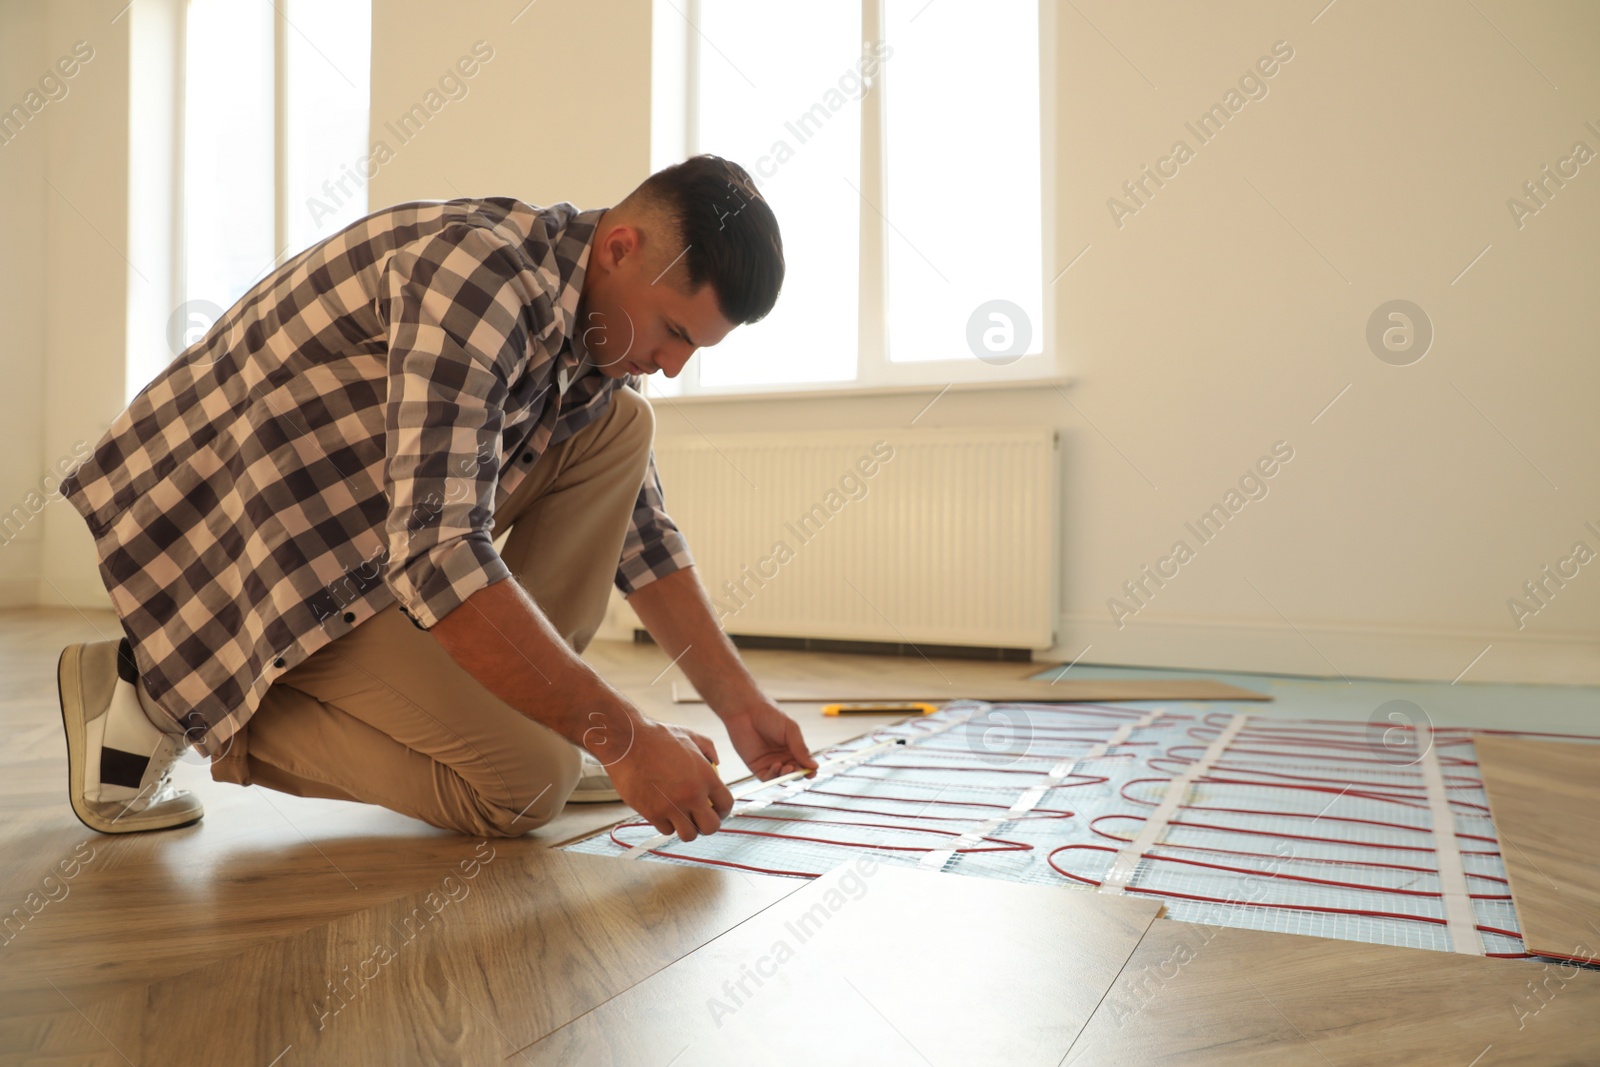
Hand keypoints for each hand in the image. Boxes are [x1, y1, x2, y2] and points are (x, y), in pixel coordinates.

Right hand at [602, 719, 733, 841]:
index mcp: (706, 776)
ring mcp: (672, 806)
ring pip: (688, 835)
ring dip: (686, 828)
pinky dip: (666, 824)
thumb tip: (717, 763)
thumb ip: (708, 749)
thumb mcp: (689, 735)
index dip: (723, 811)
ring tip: (681, 818)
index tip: (717, 811)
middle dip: (707, 825)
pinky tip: (663, 811)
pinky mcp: (653, 813)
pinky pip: (666, 830)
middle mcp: (692, 795)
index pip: (726, 804)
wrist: (627, 742)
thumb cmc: (657, 737)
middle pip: (711, 827)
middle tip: (700, 819)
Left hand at [721, 697, 818, 780]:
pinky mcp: (756, 766)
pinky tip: (776, 766)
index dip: (809, 770)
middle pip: (794, 773)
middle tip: (798, 770)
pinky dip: (773, 775)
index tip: (812, 772)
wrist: (747, 711)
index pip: (804, 764)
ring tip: (787, 767)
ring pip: (781, 777)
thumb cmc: (770, 716)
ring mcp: (770, 763)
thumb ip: (801, 748)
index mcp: (793, 748)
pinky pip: (767, 778)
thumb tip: (815, 766)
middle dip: (798, 774)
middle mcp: (782, 757)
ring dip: (786, 776)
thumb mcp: (790, 730)